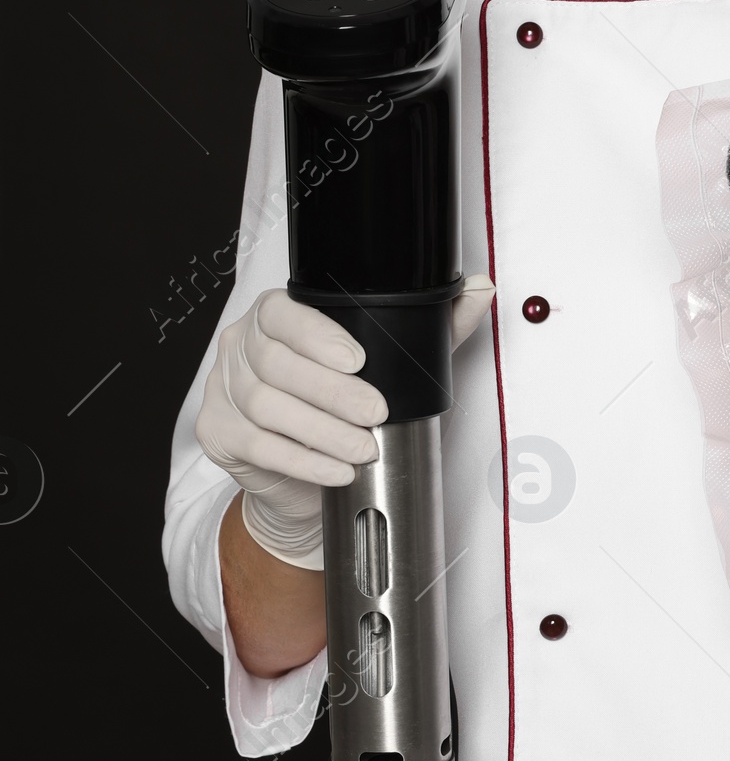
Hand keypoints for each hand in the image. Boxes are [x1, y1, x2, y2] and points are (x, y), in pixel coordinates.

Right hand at [197, 279, 494, 568]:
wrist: (304, 471)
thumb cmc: (344, 404)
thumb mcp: (394, 362)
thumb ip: (435, 325)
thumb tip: (481, 289)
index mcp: (277, 316)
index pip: (284, 314)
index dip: (318, 336)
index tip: (359, 360)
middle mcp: (242, 345)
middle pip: (277, 364)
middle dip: (331, 393)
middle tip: (375, 415)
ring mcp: (223, 388)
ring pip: (266, 406)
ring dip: (320, 432)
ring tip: (361, 448)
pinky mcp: (217, 432)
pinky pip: (257, 445)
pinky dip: (301, 460)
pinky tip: (335, 468)